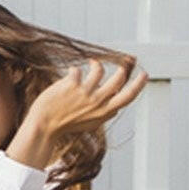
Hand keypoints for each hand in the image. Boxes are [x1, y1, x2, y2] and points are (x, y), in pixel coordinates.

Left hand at [7, 59, 148, 169]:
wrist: (44, 126)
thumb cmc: (66, 124)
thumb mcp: (90, 123)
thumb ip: (104, 114)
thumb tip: (117, 107)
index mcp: (104, 112)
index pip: (128, 97)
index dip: (138, 85)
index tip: (144, 74)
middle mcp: (97, 102)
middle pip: (119, 79)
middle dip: (123, 69)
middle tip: (121, 65)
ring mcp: (85, 93)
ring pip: (99, 70)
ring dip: (96, 64)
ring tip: (91, 63)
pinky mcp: (72, 84)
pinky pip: (77, 70)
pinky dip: (73, 71)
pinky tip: (69, 75)